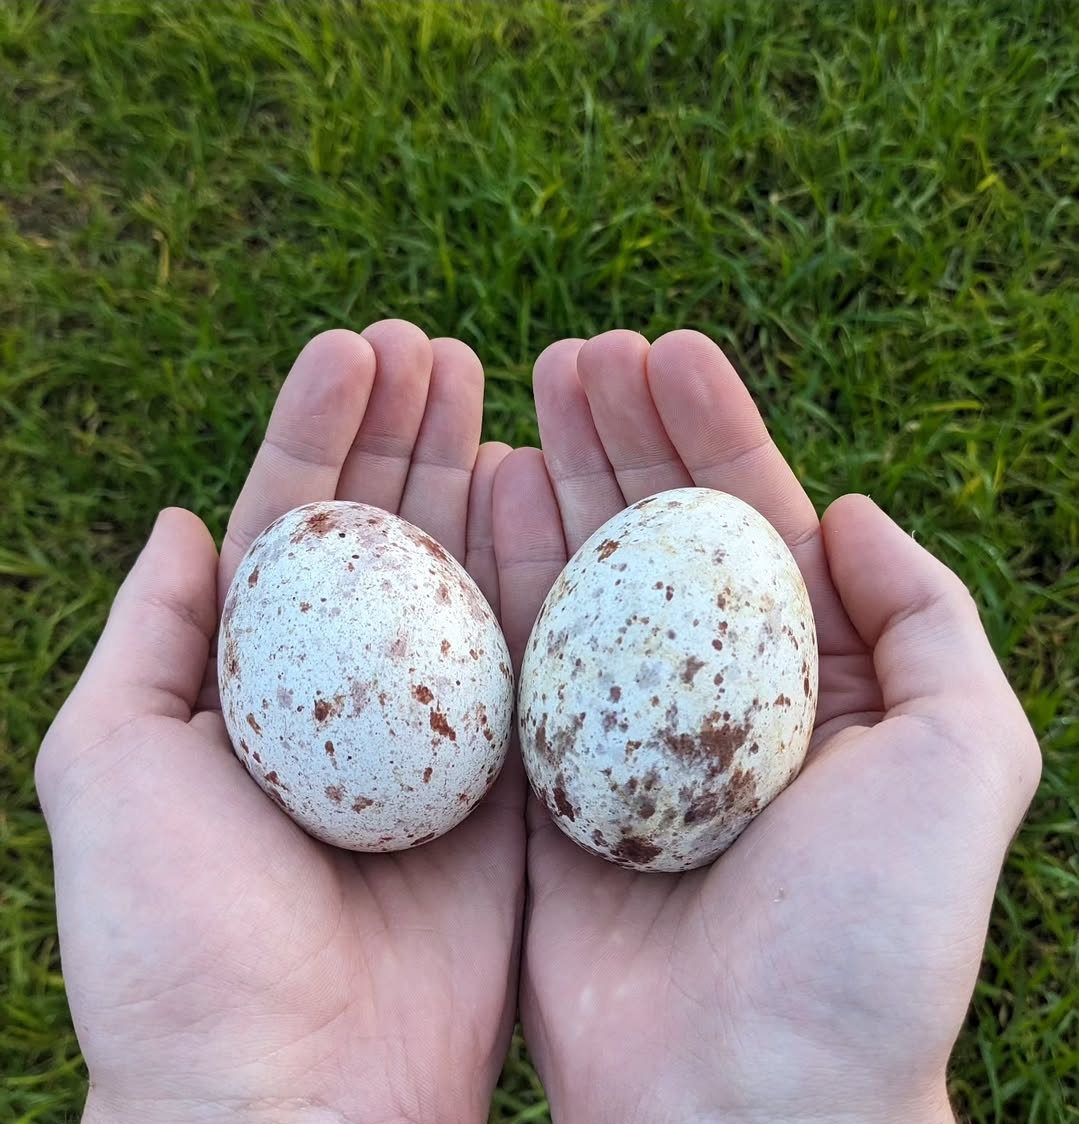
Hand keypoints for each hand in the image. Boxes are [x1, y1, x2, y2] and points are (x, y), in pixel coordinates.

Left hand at [37, 323, 525, 1123]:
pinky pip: (533, 653)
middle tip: (435, 344)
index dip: (318, 428)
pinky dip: (536, 569)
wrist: (297, 1093)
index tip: (353, 346)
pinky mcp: (515, 774)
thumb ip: (148, 638)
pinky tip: (541, 488)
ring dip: (473, 475)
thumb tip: (177, 520)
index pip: (290, 523)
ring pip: (462, 575)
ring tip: (491, 381)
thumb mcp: (112, 764)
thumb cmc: (180, 937)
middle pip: (384, 533)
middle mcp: (350, 692)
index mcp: (255, 678)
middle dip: (404, 430)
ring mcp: (440, 727)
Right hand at [493, 330, 1040, 1123]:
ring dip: (554, 485)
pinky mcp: (540, 786)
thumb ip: (932, 624)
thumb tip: (856, 508)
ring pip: (578, 583)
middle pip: (657, 537)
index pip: (753, 522)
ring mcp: (616, 738)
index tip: (666, 349)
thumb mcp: (963, 762)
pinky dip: (497, 578)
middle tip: (574, 352)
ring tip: (522, 397)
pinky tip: (483, 500)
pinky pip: (511, 662)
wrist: (746, 1096)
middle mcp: (709, 698)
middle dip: (621, 434)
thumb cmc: (866, 939)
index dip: (712, 428)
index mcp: (808, 681)